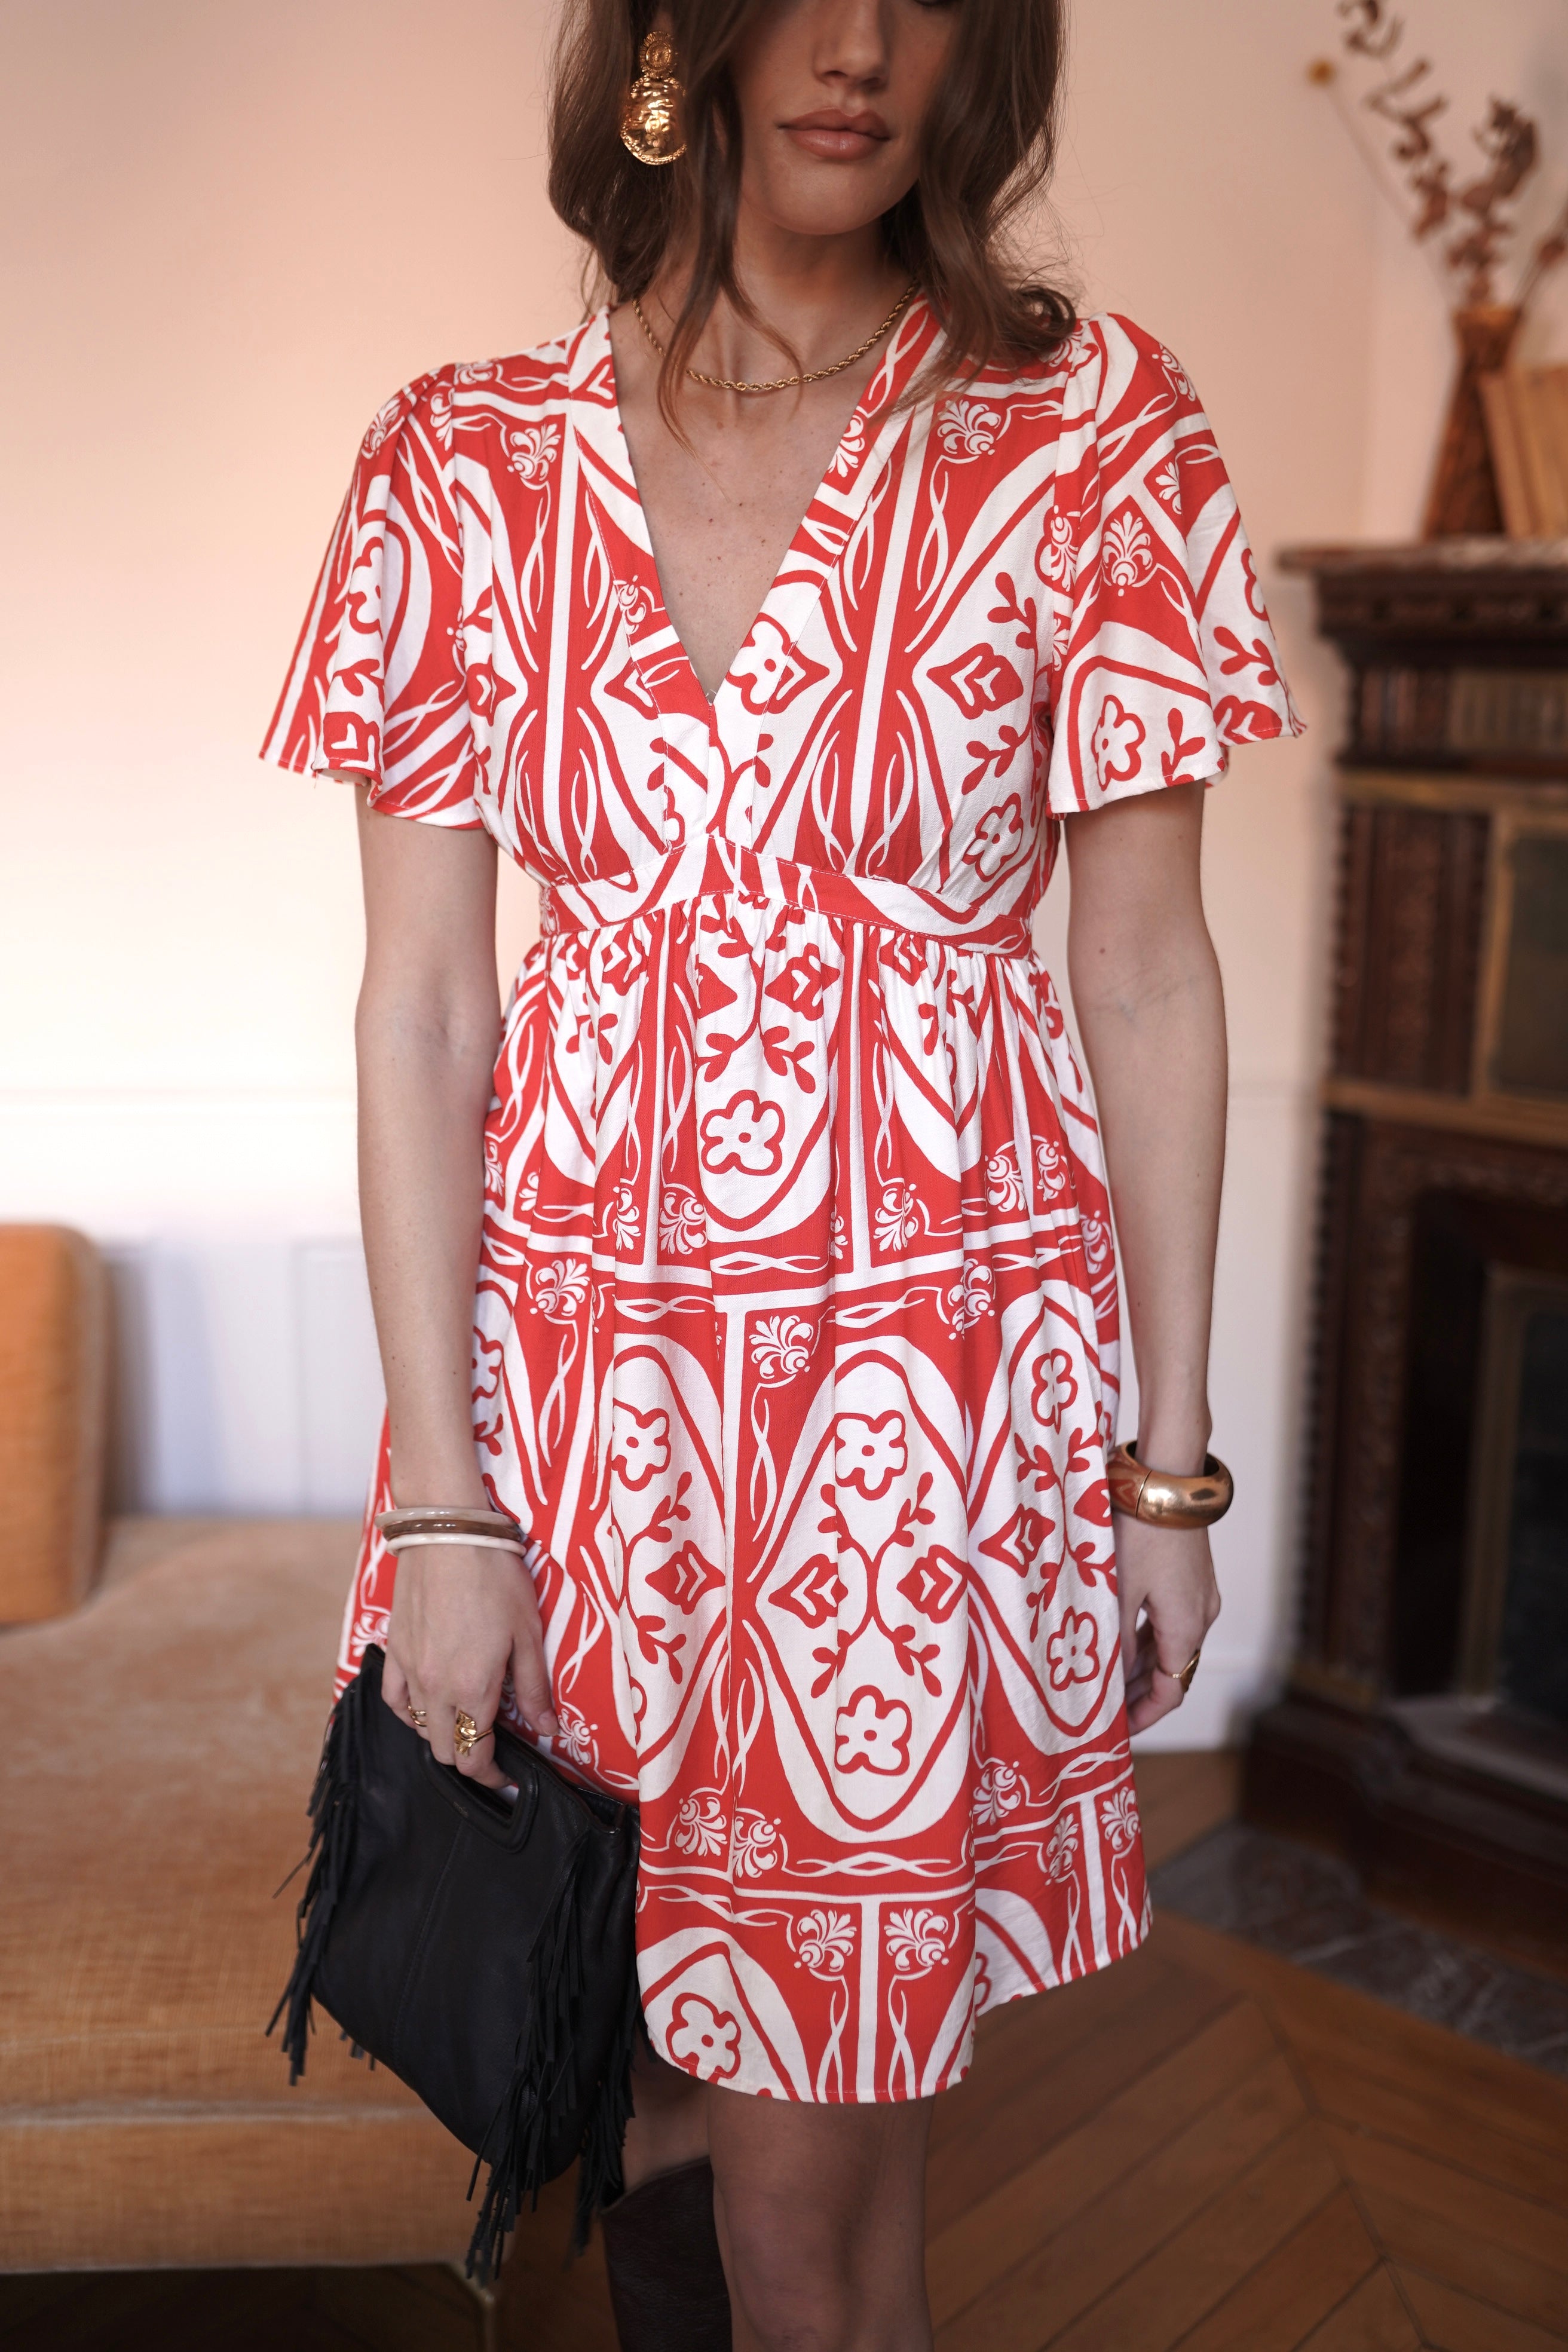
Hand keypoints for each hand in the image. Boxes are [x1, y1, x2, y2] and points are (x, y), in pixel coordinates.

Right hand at [381, 1544, 556, 1790]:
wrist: (449, 1535)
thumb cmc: (495, 1579)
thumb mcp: (527, 1634)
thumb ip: (533, 1688)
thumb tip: (546, 1729)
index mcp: (472, 1689)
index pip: (474, 1757)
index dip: (491, 1777)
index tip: (506, 1776)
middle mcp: (435, 1689)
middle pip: (444, 1751)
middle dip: (469, 1759)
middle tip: (491, 1748)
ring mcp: (409, 1671)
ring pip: (418, 1729)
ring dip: (441, 1735)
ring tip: (464, 1721)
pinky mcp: (394, 1652)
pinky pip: (393, 1700)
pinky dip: (408, 1712)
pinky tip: (425, 1705)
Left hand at [1116, 1517, 1219, 1735]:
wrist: (1167, 1479)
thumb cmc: (1141, 1532)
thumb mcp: (1120, 1591)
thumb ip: (1115, 1640)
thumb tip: (1108, 1683)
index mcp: (1187, 1627)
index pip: (1172, 1690)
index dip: (1145, 1715)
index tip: (1119, 1730)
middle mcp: (1201, 1615)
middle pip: (1172, 1671)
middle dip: (1140, 1694)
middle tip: (1106, 1711)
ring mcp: (1199, 1595)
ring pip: (1170, 1645)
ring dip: (1142, 1665)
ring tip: (1107, 1680)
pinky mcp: (1191, 1577)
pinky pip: (1170, 1621)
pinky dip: (1147, 1637)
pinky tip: (1121, 1640)